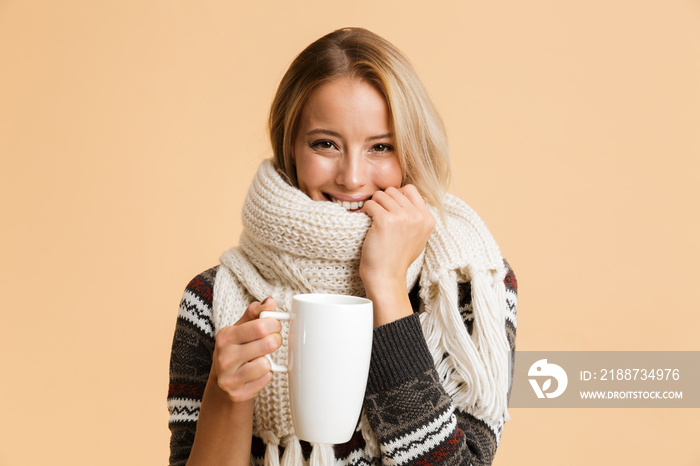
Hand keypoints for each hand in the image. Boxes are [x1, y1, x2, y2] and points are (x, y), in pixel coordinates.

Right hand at [211, 297, 281, 402]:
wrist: (222, 380)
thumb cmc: (235, 348)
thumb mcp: (240, 327)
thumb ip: (255, 312)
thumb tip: (270, 301)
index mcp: (225, 336)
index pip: (260, 326)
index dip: (274, 324)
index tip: (275, 325)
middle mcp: (224, 357)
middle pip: (268, 344)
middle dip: (276, 340)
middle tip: (273, 340)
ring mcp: (229, 378)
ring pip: (267, 365)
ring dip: (269, 361)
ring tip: (261, 358)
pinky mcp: (238, 394)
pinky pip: (265, 380)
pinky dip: (266, 375)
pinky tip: (257, 372)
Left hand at [359, 185, 434, 324]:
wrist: (386, 277)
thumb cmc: (397, 258)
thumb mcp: (418, 237)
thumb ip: (416, 217)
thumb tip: (405, 195)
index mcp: (428, 219)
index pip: (410, 189)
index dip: (397, 196)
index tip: (390, 209)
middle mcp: (417, 216)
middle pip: (394, 190)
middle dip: (383, 201)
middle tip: (379, 217)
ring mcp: (402, 217)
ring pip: (381, 195)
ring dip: (374, 205)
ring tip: (374, 220)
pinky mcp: (385, 220)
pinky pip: (371, 203)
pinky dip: (366, 211)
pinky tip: (368, 223)